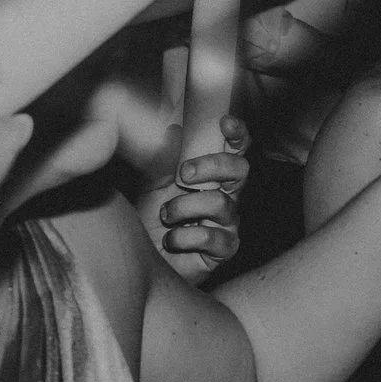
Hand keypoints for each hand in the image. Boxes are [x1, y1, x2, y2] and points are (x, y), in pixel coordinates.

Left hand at [140, 117, 247, 281]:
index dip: (237, 133)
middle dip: (213, 166)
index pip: (234, 148)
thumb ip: (162, 158)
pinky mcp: (223, 250)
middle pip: (241, 169)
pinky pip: (213, 238)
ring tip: (164, 215)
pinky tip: (170, 241)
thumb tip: (172, 130)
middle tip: (183, 174)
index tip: (224, 123)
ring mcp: (227, 223)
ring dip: (184, 207)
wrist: (140, 258)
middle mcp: (225, 195)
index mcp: (210, 175)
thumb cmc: (148, 219)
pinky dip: (184, 237)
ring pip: (221, 204)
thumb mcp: (150, 182)